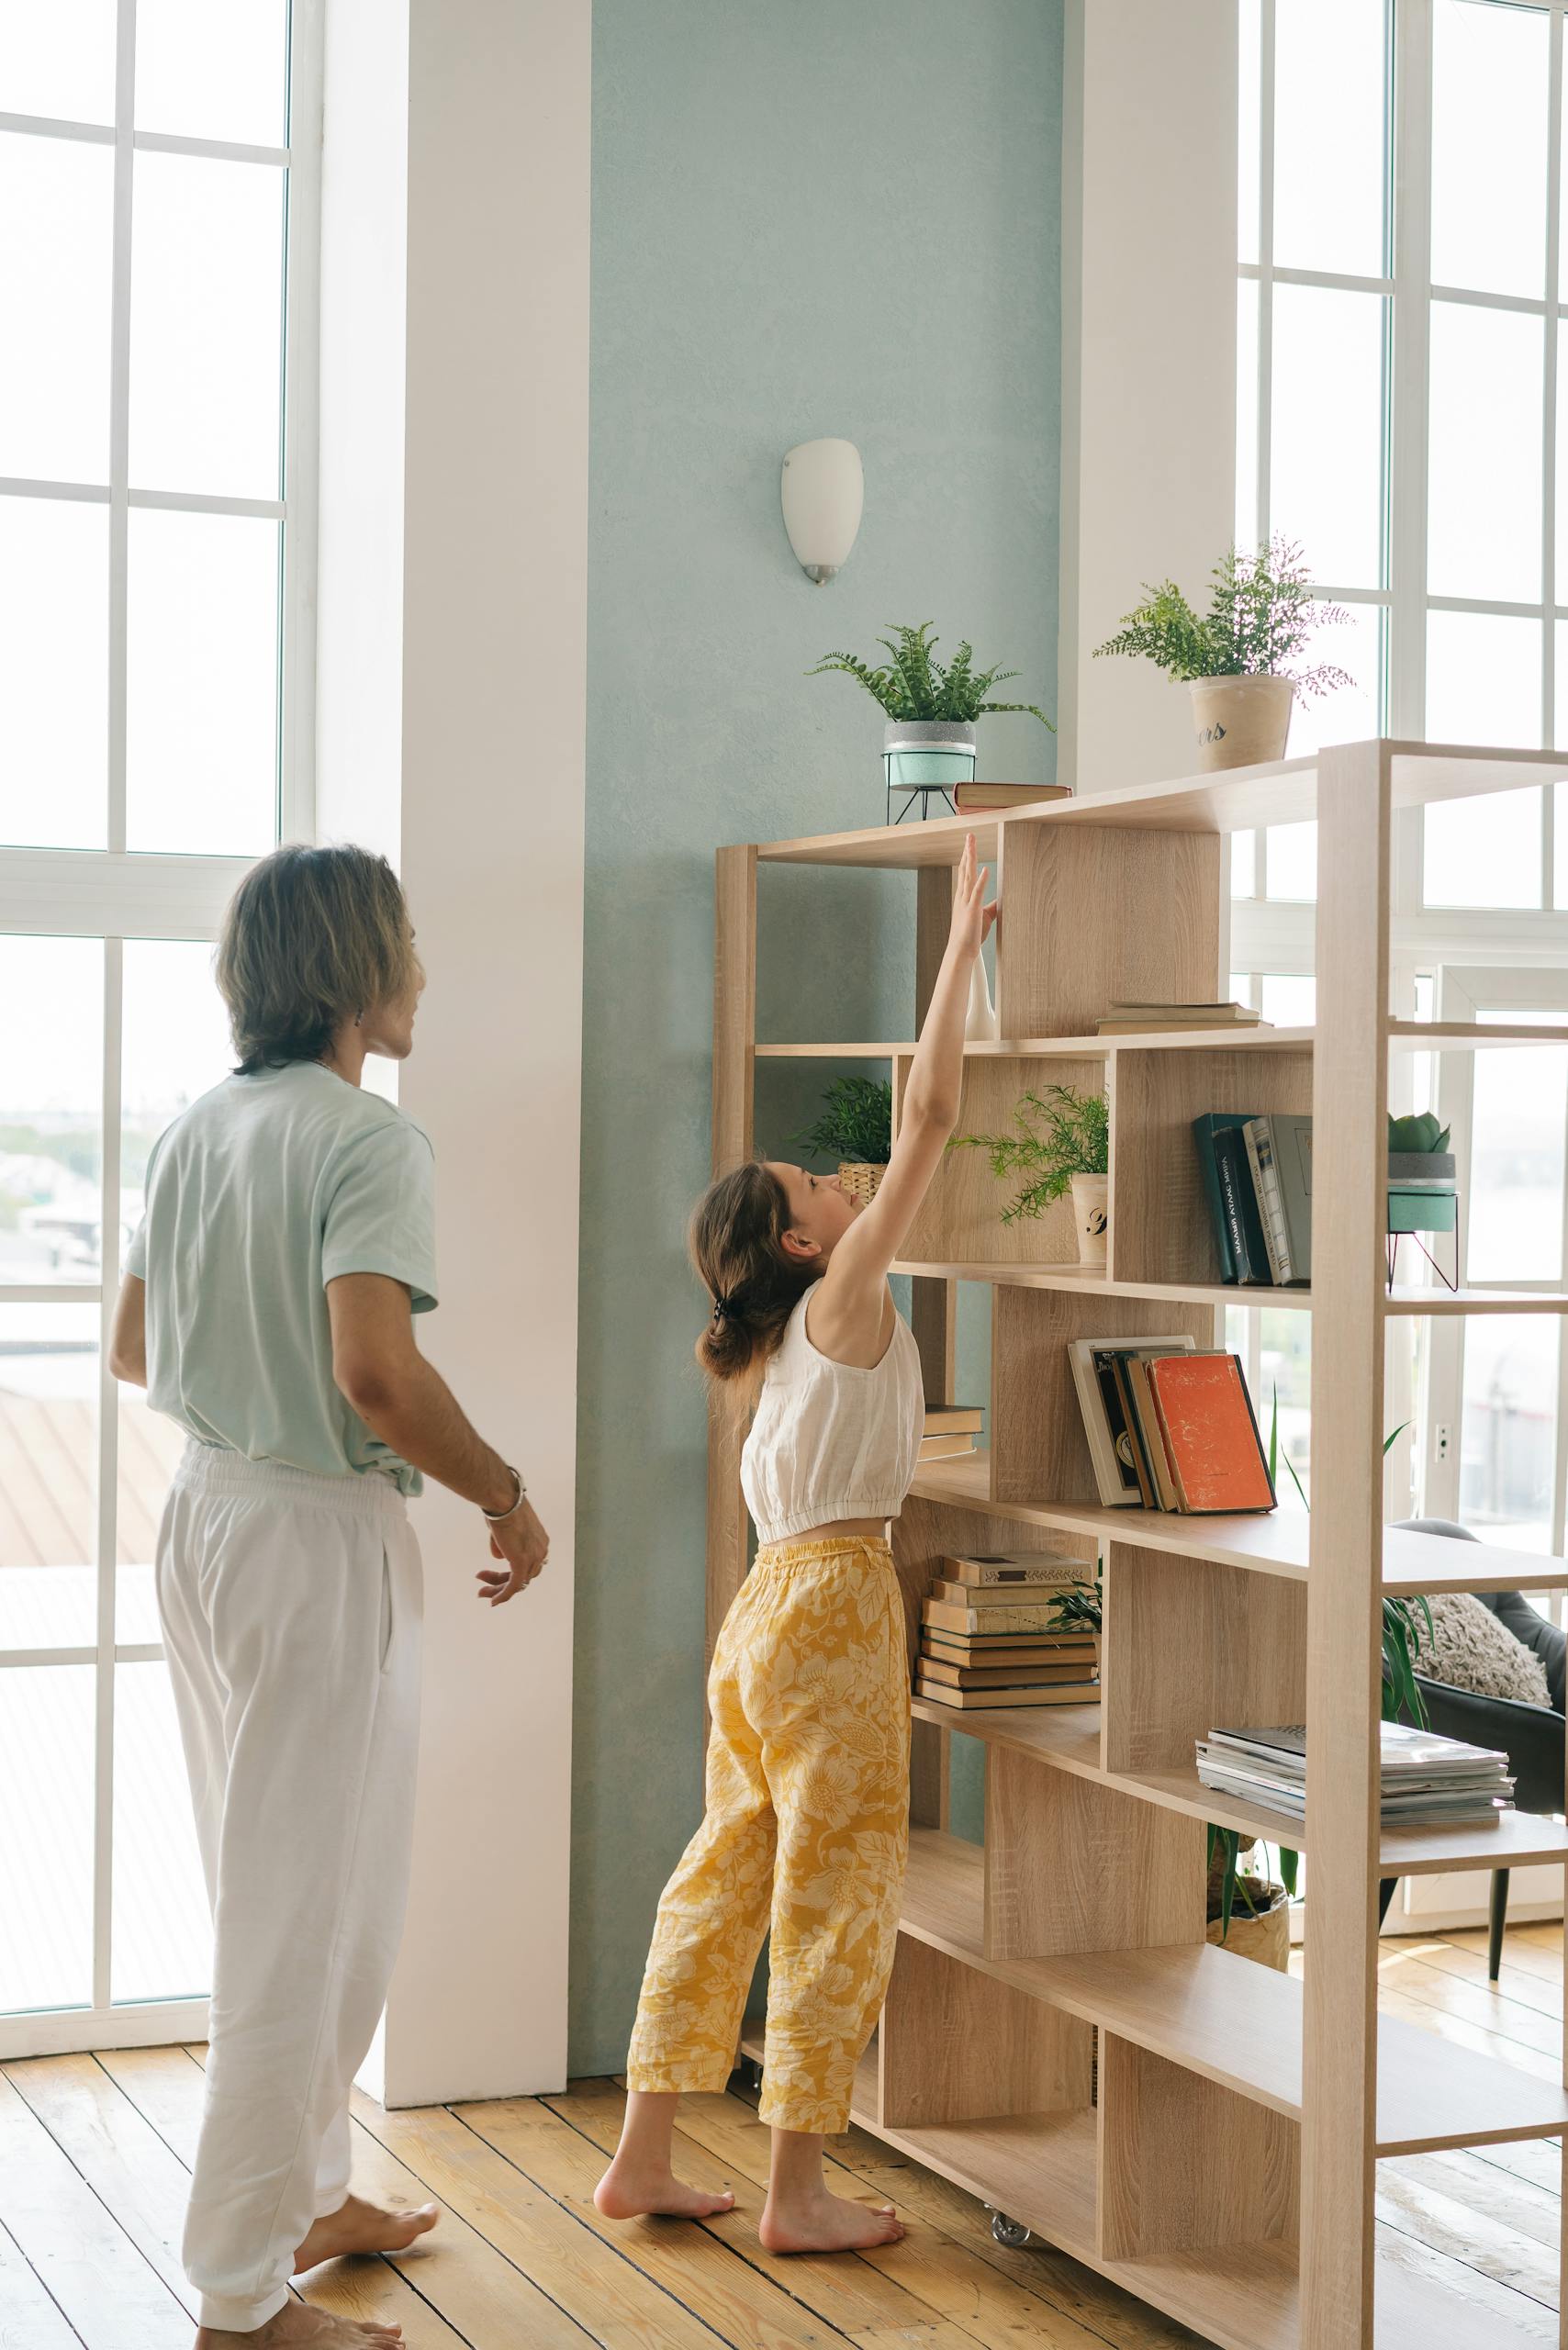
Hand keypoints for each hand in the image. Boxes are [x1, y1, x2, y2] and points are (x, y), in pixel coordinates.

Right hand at [476, 1495, 549, 1604]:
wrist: (502, 1500)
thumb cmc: (501, 1506)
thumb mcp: (504, 1527)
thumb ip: (503, 1543)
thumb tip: (499, 1555)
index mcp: (540, 1541)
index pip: (528, 1564)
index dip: (510, 1571)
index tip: (494, 1574)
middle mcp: (541, 1551)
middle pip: (524, 1575)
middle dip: (502, 1582)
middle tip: (484, 1586)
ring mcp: (533, 1558)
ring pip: (517, 1583)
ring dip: (498, 1589)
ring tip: (482, 1593)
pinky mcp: (522, 1563)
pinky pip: (514, 1586)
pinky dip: (503, 1595)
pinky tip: (493, 1601)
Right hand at [946, 832, 998, 961]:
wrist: (961, 950)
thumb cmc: (971, 934)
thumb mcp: (984, 916)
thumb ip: (991, 906)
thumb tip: (1001, 899)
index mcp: (964, 896)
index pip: (965, 872)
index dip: (967, 856)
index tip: (969, 844)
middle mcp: (963, 895)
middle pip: (965, 868)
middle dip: (967, 851)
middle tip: (969, 835)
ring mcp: (966, 901)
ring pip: (968, 875)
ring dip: (971, 858)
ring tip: (972, 843)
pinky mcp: (973, 910)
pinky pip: (977, 892)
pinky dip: (981, 880)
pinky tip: (984, 869)